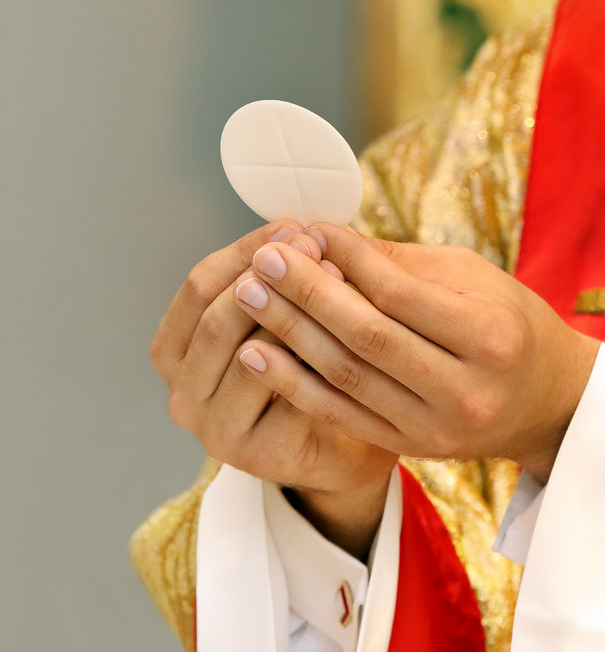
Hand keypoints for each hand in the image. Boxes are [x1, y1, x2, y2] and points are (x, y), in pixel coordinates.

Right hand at [151, 221, 396, 556]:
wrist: (344, 446)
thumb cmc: (310, 372)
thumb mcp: (282, 319)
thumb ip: (277, 281)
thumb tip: (298, 230)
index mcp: (175, 352)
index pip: (199, 287)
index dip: (246, 251)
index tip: (293, 227)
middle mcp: (183, 395)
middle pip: (217, 320)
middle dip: (272, 278)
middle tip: (317, 248)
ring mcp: (216, 431)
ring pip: (252, 358)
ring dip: (297, 314)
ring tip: (340, 280)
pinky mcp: (259, 457)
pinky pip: (289, 397)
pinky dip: (320, 359)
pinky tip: (350, 332)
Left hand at [232, 224, 599, 481]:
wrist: (546, 404)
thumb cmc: (510, 324)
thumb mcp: (476, 279)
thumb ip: (402, 264)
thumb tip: (327, 239)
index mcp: (492, 336)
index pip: (402, 294)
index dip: (348, 261)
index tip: (308, 230)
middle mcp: (465, 389)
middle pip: (368, 337)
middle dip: (307, 293)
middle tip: (263, 259)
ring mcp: (436, 427)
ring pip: (347, 377)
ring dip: (290, 334)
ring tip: (247, 294)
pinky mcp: (411, 447)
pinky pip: (341, 414)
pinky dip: (295, 383)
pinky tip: (256, 354)